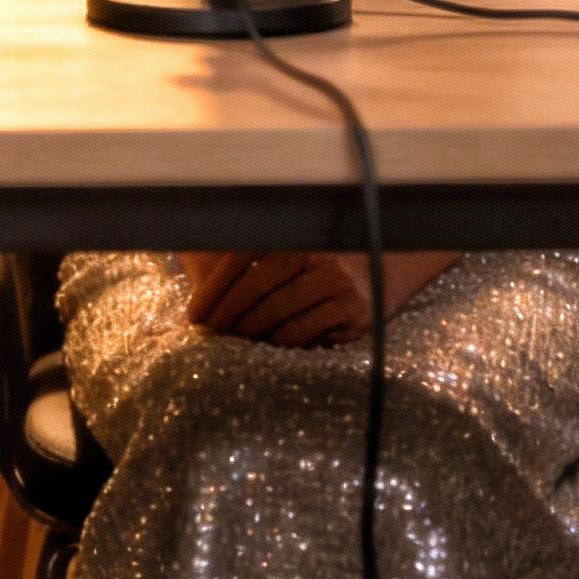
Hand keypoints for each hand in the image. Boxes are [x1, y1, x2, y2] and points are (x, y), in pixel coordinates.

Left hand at [181, 250, 457, 347]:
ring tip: (236, 339)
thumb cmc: (321, 263)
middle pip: (258, 283)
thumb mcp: (293, 250)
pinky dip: (284, 341)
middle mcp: (317, 252)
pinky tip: (272, 344)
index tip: (195, 314)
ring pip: (281, 312)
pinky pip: (307, 333)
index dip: (214, 288)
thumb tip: (201, 283)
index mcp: (294, 234)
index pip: (243, 257)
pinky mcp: (354, 310)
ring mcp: (338, 281)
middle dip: (228, 312)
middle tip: (210, 331)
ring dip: (253, 329)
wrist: (383, 265)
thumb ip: (256, 260)